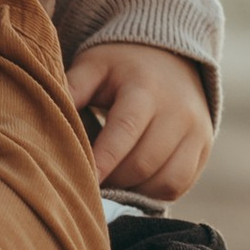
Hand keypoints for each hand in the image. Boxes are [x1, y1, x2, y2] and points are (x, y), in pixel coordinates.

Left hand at [64, 40, 215, 198]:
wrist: (170, 56)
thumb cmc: (121, 66)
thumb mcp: (94, 66)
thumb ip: (73, 87)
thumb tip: (46, 112)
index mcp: (145, 89)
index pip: (124, 132)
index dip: (102, 162)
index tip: (82, 183)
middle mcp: (178, 111)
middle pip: (144, 163)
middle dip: (113, 179)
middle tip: (90, 182)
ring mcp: (196, 131)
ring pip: (166, 180)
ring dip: (134, 190)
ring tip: (112, 181)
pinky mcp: (204, 148)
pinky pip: (180, 185)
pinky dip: (154, 192)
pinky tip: (134, 183)